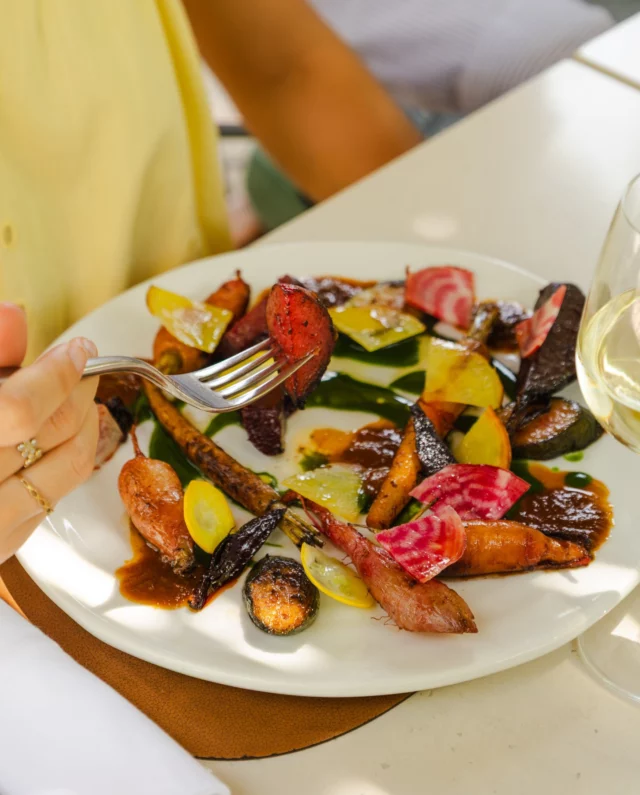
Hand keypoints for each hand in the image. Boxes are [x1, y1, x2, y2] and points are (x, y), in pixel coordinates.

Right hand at [0, 304, 98, 563]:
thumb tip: (12, 315)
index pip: (18, 409)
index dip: (56, 373)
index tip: (76, 348)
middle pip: (53, 432)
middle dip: (77, 390)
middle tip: (79, 367)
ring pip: (69, 467)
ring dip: (85, 423)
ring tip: (77, 396)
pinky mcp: (2, 545)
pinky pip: (56, 496)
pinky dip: (72, 456)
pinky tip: (64, 435)